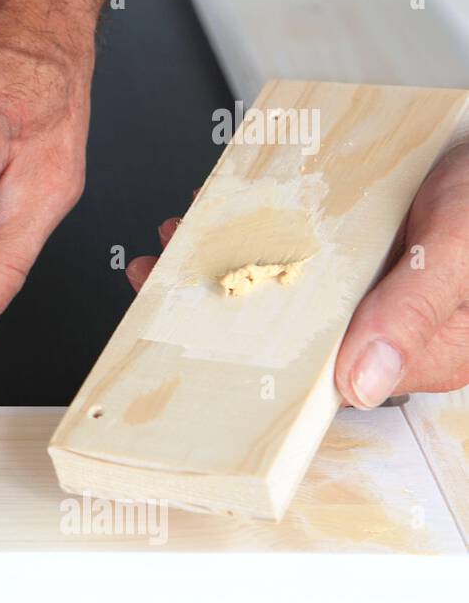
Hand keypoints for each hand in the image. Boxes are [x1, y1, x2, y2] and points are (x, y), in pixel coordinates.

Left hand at [125, 143, 468, 406]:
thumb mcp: (458, 245)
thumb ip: (416, 310)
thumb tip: (360, 385)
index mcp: (425, 351)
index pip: (325, 384)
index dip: (258, 368)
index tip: (201, 346)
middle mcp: (389, 330)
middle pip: (293, 340)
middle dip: (224, 312)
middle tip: (163, 279)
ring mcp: (370, 292)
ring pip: (285, 297)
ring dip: (227, 268)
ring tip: (178, 241)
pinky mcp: (355, 257)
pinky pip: (294, 256)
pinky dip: (252, 238)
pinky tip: (214, 217)